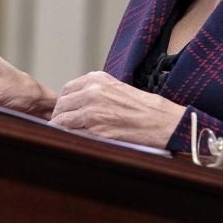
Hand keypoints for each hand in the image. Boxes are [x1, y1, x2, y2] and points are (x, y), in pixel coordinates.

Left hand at [51, 71, 184, 148]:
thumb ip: (95, 90)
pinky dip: (72, 141)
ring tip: (70, 137)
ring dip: (63, 131)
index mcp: (97, 79)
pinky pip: (73, 137)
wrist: (162, 122)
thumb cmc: (143, 107)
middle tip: (65, 128)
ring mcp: (93, 113)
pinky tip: (79, 143)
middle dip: (60, 118)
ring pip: (62, 123)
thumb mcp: (116, 87)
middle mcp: (92, 93)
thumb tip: (74, 103)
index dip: (64, 104)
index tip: (66, 113)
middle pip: (60, 107)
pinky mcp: (97, 133)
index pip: (66, 91)